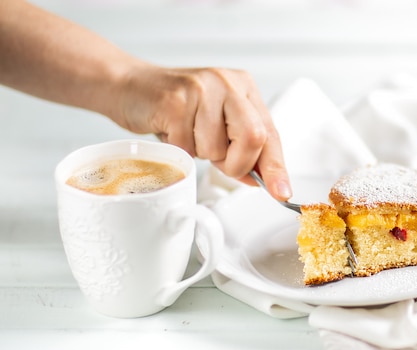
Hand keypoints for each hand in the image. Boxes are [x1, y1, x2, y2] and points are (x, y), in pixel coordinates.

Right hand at [114, 65, 291, 200]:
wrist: (129, 86)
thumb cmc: (175, 108)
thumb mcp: (216, 124)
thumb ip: (240, 149)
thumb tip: (259, 180)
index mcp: (245, 89)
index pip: (270, 133)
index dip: (276, 167)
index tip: (282, 192)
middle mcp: (228, 84)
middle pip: (252, 137)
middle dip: (236, 163)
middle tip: (218, 160)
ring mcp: (202, 89)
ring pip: (216, 148)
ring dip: (200, 154)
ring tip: (187, 134)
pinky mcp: (175, 101)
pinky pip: (187, 147)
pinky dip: (179, 149)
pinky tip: (171, 129)